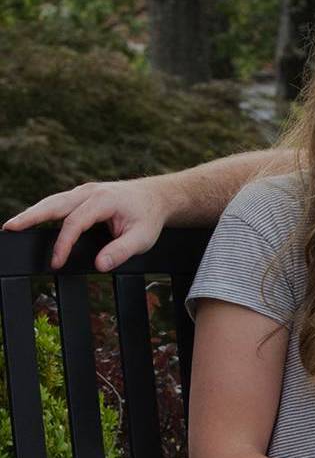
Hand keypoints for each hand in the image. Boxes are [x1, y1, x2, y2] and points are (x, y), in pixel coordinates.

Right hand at [2, 180, 169, 270]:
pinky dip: (42, 211)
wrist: (157, 197)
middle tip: (10, 228)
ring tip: (12, 226)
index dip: (63, 244)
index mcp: (104, 200)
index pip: (75, 222)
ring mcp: (84, 192)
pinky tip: (30, 221)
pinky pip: (58, 203)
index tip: (56, 262)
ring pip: (52, 202)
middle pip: (54, 204)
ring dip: (32, 213)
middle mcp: (90, 192)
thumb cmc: (149, 217)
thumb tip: (100, 265)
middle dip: (31, 216)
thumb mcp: (143, 238)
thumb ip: (121, 251)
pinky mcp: (81, 196)